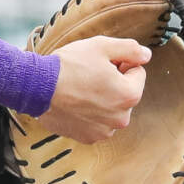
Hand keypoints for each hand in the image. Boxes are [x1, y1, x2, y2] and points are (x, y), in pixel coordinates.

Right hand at [34, 36, 149, 144]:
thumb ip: (131, 49)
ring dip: (102, 99)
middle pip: (125, 93)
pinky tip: (74, 102)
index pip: (137, 73)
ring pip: (111, 108)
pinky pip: (97, 121)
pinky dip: (89, 112)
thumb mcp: (102, 46)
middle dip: (113, 83)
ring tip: (80, 88)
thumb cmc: (68, 66)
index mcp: (129, 95)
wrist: (36, 87)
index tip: (102, 62)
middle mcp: (120, 118)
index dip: (121, 63)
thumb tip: (147, 56)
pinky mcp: (87, 137)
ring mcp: (104, 131)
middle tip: (90, 74)